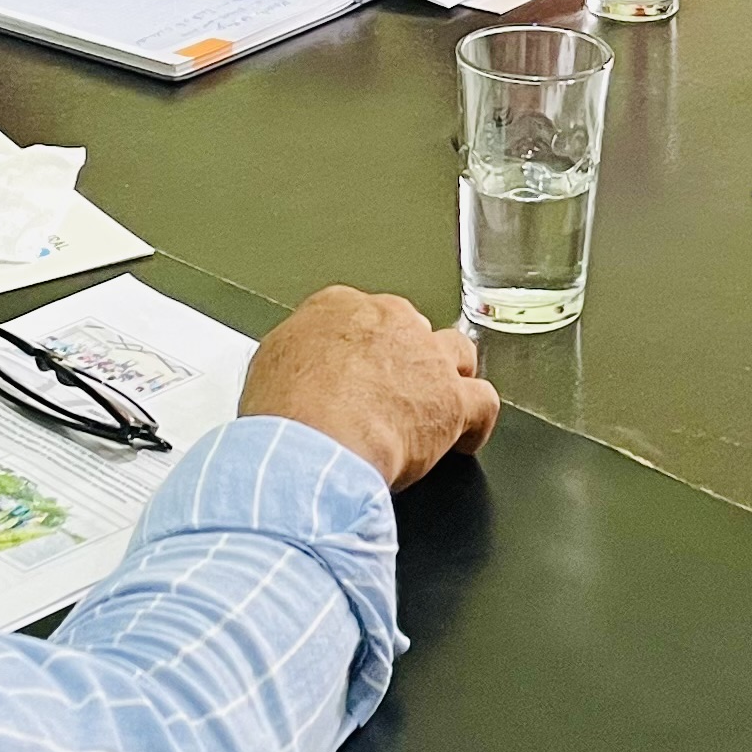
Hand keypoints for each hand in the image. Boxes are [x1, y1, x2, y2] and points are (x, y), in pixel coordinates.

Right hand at [239, 285, 500, 489]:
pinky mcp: (452, 398)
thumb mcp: (268, 368)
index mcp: (338, 307)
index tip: (357, 370)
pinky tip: (465, 439)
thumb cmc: (284, 413)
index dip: (364, 347)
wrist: (310, 443)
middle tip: (390, 392)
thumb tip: (294, 375)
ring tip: (437, 403)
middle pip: (410, 330)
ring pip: (455, 352)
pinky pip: (483, 401)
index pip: (362, 315)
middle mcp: (388, 321)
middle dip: (405, 358)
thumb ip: (293, 359)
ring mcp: (425, 357)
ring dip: (449, 377)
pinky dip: (477, 422)